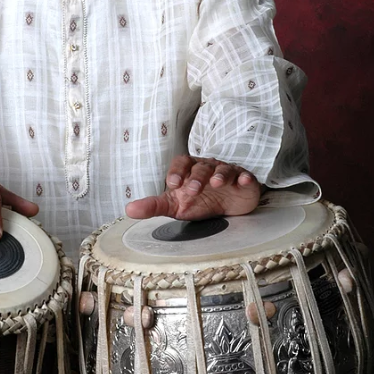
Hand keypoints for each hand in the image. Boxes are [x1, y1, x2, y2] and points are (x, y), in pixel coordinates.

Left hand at [124, 155, 260, 219]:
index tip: (173, 184)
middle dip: (197, 177)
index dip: (177, 171)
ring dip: (220, 175)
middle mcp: (208, 168)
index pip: (181, 163)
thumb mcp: (176, 205)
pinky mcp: (244, 180)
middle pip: (202, 166)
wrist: (229, 206)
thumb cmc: (200, 201)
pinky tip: (242, 182)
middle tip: (192, 190)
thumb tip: (129, 210)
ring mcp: (228, 173)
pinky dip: (244, 178)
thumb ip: (154, 206)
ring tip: (217, 184)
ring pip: (223, 168)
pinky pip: (245, 176)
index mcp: (190, 170)